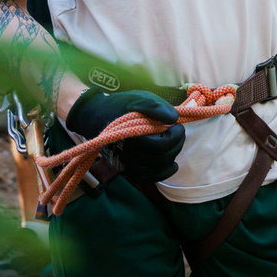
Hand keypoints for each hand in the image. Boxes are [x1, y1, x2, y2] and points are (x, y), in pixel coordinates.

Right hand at [67, 88, 185, 183]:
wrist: (97, 117)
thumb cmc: (120, 106)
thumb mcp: (138, 99)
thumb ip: (156, 107)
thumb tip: (174, 118)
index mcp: (131, 137)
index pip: (160, 145)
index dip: (175, 136)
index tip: (178, 125)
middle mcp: (127, 155)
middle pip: (161, 158)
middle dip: (176, 144)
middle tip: (179, 131)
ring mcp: (126, 165)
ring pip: (156, 170)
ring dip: (171, 157)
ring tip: (175, 143)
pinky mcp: (127, 169)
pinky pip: (148, 178)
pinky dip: (162, 172)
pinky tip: (172, 164)